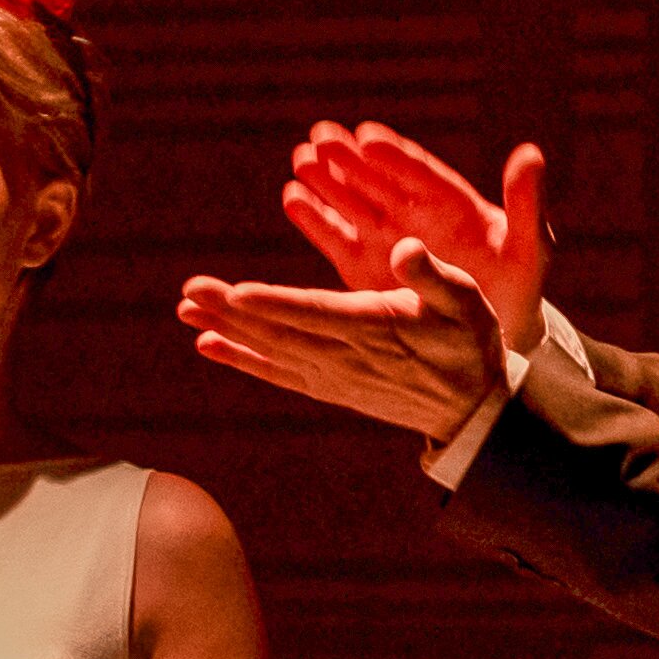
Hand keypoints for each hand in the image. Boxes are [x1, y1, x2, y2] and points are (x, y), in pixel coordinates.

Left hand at [175, 240, 513, 438]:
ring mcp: (334, 375)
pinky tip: (207, 344)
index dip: (274, 304)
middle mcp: (347, 354)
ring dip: (226, 330)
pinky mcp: (329, 387)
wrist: (473, 410)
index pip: (316, 312)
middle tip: (189, 290)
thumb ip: (434, 275)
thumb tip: (406, 249)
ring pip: (270, 351)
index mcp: (376, 325)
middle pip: (279, 331)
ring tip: (185, 309)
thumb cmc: (471, 342)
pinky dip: (241, 359)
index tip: (235, 292)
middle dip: (232, 310)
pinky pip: (278, 373)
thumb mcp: (468, 300)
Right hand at [285, 120, 549, 346]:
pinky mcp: (365, 267)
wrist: (495, 334)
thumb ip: (527, 204)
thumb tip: (530, 154)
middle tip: (321, 136)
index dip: (394, 157)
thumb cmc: (518, 287)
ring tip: (301, 159)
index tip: (368, 138)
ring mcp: (386, 239)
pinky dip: (316, 219)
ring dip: (327, 181)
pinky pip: (337, 238)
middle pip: (377, 180)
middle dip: (350, 159)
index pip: (418, 174)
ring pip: (351, 203)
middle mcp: (414, 215)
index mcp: (453, 205)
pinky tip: (292, 197)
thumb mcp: (530, 247)